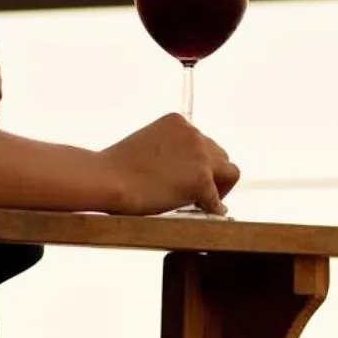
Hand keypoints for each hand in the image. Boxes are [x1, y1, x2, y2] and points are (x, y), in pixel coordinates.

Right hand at [98, 115, 239, 214]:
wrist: (108, 179)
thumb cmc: (115, 168)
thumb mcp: (146, 145)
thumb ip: (168, 152)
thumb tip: (182, 173)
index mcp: (178, 122)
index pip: (202, 142)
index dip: (197, 163)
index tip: (187, 177)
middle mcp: (194, 134)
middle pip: (219, 155)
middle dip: (211, 174)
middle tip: (198, 193)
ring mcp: (200, 156)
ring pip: (229, 172)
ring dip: (218, 188)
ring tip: (203, 203)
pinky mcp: (201, 180)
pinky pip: (218, 200)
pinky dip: (213, 209)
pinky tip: (205, 216)